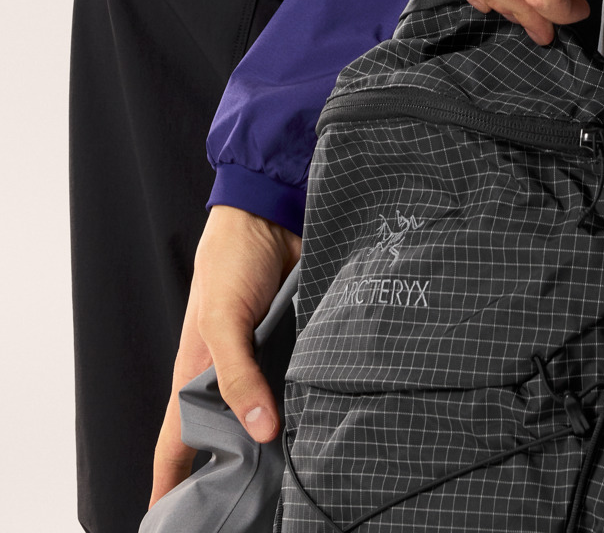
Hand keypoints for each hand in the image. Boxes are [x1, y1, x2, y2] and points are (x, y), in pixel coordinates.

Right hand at [149, 205, 300, 504]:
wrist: (275, 215)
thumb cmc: (232, 262)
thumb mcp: (224, 323)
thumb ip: (238, 377)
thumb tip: (259, 432)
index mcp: (194, 377)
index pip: (175, 447)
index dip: (169, 489)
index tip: (170, 525)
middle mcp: (226, 379)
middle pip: (222, 444)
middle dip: (229, 480)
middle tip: (244, 516)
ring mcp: (261, 366)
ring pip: (263, 422)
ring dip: (274, 450)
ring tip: (286, 490)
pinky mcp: (294, 350)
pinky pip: (297, 391)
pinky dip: (305, 412)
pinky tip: (320, 434)